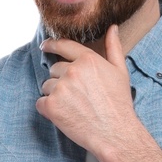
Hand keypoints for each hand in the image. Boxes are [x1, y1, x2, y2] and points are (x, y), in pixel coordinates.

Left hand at [35, 25, 139, 157]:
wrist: (114, 133)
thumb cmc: (119, 103)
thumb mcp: (120, 72)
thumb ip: (113, 48)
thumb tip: (112, 28)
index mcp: (88, 59)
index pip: (64, 46)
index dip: (51, 45)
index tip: (44, 46)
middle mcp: (72, 70)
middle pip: (54, 70)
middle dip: (61, 80)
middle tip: (76, 96)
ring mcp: (60, 88)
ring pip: (47, 86)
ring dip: (54, 95)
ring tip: (73, 107)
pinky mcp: (52, 106)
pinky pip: (40, 102)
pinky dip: (48, 109)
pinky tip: (64, 115)